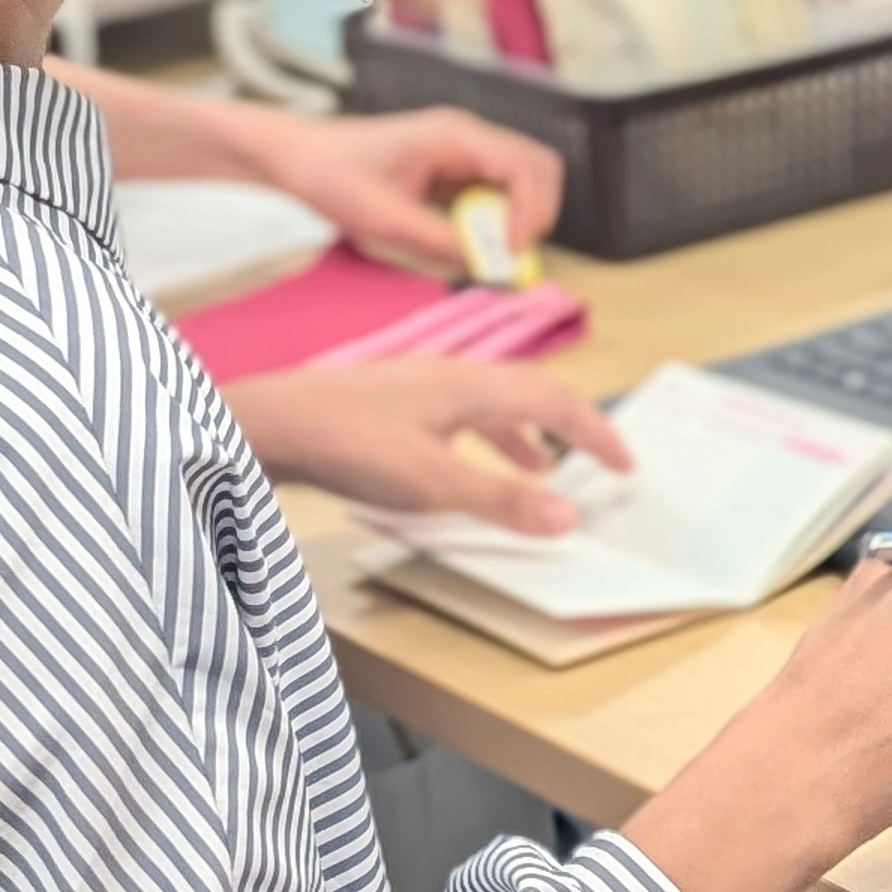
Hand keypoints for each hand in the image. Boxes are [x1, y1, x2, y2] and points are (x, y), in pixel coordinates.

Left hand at [220, 358, 627, 533]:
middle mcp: (448, 375)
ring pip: (490, 405)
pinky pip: (456, 417)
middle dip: (568, 425)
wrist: (266, 424)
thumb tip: (568, 516)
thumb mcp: (433, 483)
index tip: (625, 463)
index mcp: (471, 384)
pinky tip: (463, 467)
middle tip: (596, 458)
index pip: (556, 398)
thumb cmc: (344, 443)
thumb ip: (502, 500)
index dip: (596, 431)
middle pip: (528, 392)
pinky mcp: (387, 406)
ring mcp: (415, 387)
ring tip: (541, 469)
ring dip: (524, 436)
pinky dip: (480, 441)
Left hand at [244, 107, 562, 272]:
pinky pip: (495, 194)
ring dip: (515, 218)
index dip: (531, 211)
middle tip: (509, 255)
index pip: (524, 166)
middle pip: (538, 167)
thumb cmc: (334, 177)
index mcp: (453, 135)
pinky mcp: (455, 170)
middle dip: (535, 214)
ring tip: (483, 251)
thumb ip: (439, 241)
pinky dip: (494, 221)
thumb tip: (487, 264)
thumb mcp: (384, 219)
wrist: (301, 159)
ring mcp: (463, 151)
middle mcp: (467, 137)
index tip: (514, 251)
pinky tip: (465, 241)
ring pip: (522, 181)